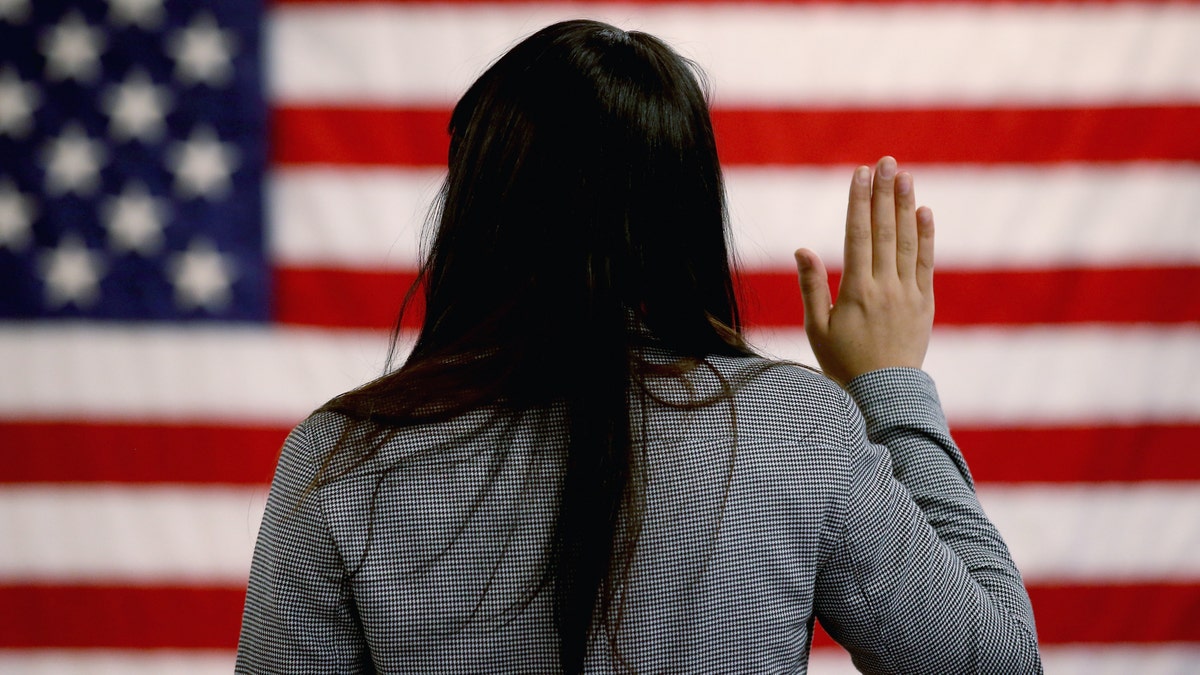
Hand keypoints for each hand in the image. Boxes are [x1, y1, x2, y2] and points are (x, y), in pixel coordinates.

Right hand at [794, 156, 934, 385]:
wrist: (883, 396)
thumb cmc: (843, 364)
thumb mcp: (817, 329)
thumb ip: (812, 287)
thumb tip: (802, 250)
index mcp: (856, 291)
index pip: (857, 236)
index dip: (859, 202)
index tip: (860, 173)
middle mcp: (885, 287)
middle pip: (884, 231)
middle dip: (884, 193)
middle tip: (886, 162)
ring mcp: (908, 294)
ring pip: (907, 242)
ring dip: (906, 206)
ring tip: (905, 177)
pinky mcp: (925, 303)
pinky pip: (926, 263)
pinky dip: (926, 237)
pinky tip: (925, 212)